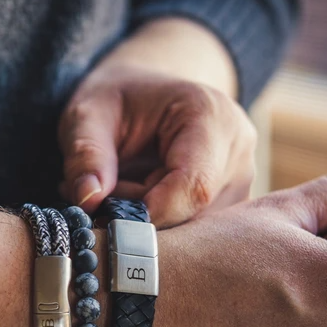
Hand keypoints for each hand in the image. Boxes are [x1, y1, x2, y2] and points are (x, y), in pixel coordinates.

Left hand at [58, 65, 255, 227]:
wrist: (145, 96)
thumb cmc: (119, 100)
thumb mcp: (89, 114)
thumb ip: (86, 155)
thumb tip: (88, 200)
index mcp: (211, 116)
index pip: (193, 186)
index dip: (150, 212)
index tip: (108, 215)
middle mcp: (237, 151)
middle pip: (194, 212)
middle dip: (143, 217)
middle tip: (105, 196)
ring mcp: (240, 180)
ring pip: (195, 227)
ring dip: (151, 222)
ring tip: (123, 189)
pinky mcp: (233, 201)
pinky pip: (197, 230)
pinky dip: (163, 224)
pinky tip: (144, 200)